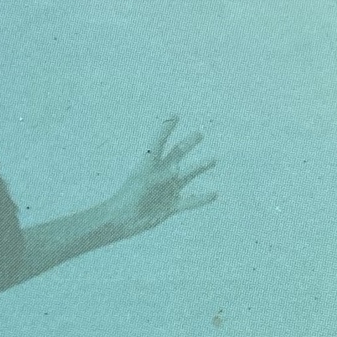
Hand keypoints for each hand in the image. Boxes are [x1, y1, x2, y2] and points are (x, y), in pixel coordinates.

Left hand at [102, 117, 214, 241]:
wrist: (122, 220)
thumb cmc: (127, 198)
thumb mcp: (143, 182)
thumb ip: (159, 174)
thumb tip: (177, 169)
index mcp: (150, 164)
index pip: (159, 142)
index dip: (166, 129)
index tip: (174, 116)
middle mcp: (161, 174)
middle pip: (177, 154)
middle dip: (188, 144)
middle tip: (199, 133)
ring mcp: (167, 189)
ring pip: (187, 175)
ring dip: (199, 167)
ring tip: (212, 159)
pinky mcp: (170, 206)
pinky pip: (189, 201)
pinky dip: (201, 199)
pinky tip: (214, 194)